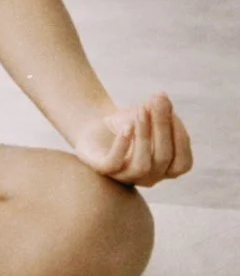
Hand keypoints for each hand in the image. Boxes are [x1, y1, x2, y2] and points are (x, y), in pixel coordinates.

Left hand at [73, 91, 192, 186]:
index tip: (172, 110)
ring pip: (142, 165)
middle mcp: (150, 178)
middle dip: (162, 128)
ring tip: (141, 111)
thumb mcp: (146, 114)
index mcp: (166, 169)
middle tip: (158, 102)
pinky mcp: (104, 170)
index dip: (181, 138)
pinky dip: (122, 144)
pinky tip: (127, 126)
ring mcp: (126, 177)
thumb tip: (162, 97)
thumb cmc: (128, 123)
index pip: (183, 163)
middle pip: (163, 158)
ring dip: (144, 136)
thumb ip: (158, 109)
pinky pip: (115, 163)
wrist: (94, 127)